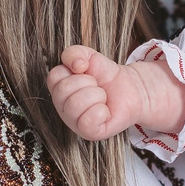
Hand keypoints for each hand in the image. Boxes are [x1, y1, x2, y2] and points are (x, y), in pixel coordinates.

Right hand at [45, 45, 184, 141]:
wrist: (130, 88)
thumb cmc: (106, 75)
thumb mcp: (89, 56)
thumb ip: (74, 53)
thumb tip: (76, 65)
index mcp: (58, 89)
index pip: (54, 76)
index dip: (74, 71)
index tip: (86, 72)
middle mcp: (63, 107)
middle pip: (64, 90)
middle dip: (88, 83)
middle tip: (97, 86)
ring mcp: (74, 122)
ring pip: (75, 104)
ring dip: (96, 95)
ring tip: (102, 98)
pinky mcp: (89, 133)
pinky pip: (88, 120)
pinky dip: (101, 111)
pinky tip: (105, 111)